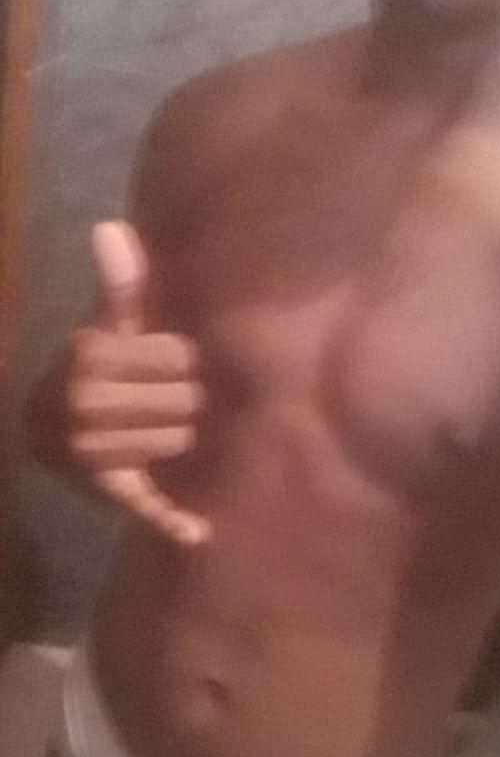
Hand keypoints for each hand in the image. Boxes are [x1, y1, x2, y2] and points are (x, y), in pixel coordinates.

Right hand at [67, 220, 210, 545]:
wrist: (46, 431)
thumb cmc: (94, 367)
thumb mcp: (104, 324)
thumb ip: (119, 281)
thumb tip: (111, 224)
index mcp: (92, 357)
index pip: (179, 355)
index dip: (184, 358)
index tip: (177, 359)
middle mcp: (90, 405)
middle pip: (187, 400)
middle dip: (189, 398)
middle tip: (176, 398)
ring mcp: (97, 453)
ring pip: (182, 439)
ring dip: (187, 434)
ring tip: (170, 425)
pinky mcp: (110, 492)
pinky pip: (146, 505)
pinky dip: (171, 521)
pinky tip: (197, 532)